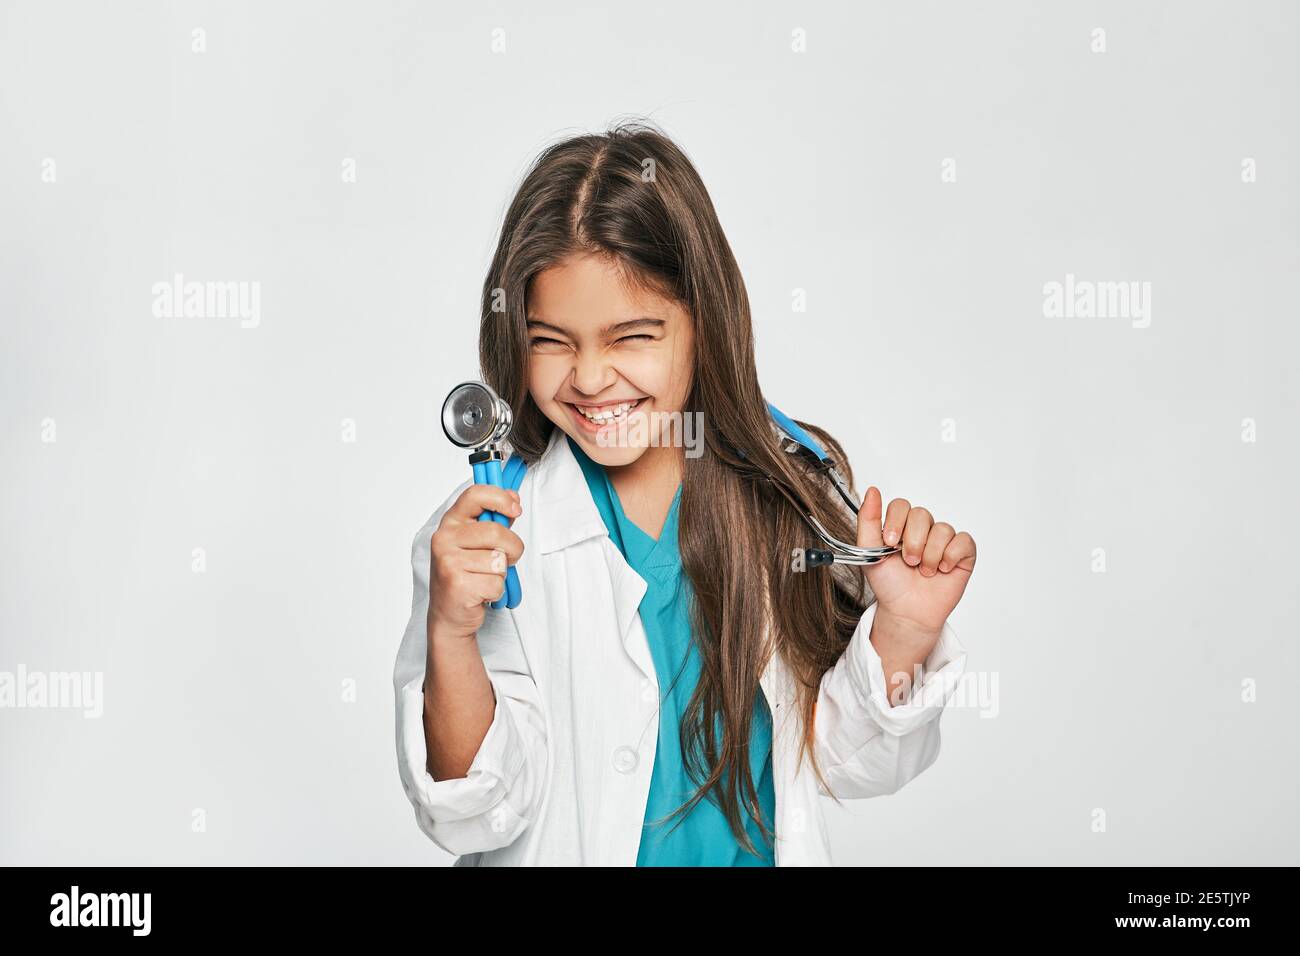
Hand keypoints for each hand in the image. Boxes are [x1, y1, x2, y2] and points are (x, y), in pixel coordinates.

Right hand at [427, 484, 524, 640]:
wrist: (449, 614)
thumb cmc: (466, 574)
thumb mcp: (477, 542)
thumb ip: (495, 520)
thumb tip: (514, 498)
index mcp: (451, 522)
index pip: (475, 495)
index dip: (500, 498)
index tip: (515, 509)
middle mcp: (444, 539)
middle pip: (496, 532)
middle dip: (512, 548)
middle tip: (504, 560)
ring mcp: (448, 562)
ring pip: (499, 561)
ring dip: (501, 574)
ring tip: (484, 578)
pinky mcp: (457, 585)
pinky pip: (496, 583)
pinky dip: (497, 591)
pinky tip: (480, 593)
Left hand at [857, 487, 975, 637]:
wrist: (907, 611)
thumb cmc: (889, 583)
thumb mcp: (869, 551)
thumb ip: (868, 520)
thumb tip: (872, 490)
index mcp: (900, 525)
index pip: (901, 505)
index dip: (896, 521)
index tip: (890, 542)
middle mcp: (923, 529)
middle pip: (922, 514)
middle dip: (913, 542)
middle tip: (909, 562)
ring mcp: (943, 539)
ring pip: (942, 529)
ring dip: (930, 555)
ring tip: (924, 571)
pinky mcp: (963, 552)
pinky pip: (963, 541)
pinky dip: (950, 557)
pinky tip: (943, 569)